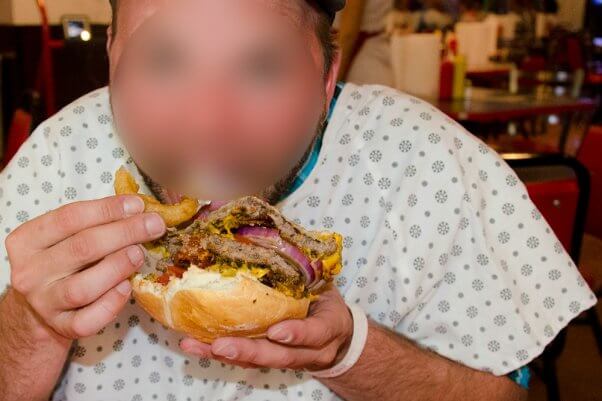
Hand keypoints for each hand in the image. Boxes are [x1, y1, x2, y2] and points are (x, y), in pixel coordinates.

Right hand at [6, 195, 165, 338]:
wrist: (39, 309)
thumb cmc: (62, 263)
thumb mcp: (65, 238)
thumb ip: (95, 223)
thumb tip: (140, 210)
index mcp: (26, 241)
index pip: (69, 218)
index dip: (107, 209)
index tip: (137, 204)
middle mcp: (30, 272)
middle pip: (81, 248)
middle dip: (125, 232)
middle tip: (154, 225)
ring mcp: (44, 303)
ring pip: (83, 287)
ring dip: (118, 267)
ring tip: (139, 254)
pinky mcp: (61, 327)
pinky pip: (89, 319)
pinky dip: (112, 303)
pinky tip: (127, 287)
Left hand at [180, 286, 353, 369]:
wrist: (339, 337)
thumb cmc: (328, 301)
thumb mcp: (328, 285)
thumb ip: (309, 271)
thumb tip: (277, 230)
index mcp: (328, 327)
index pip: (315, 332)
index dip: (297, 334)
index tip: (276, 332)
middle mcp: (310, 350)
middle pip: (279, 356)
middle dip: (249, 351)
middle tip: (221, 345)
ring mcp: (290, 358)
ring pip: (258, 362)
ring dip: (226, 354)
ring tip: (195, 345)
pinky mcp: (270, 358)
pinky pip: (245, 360)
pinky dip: (217, 352)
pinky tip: (194, 343)